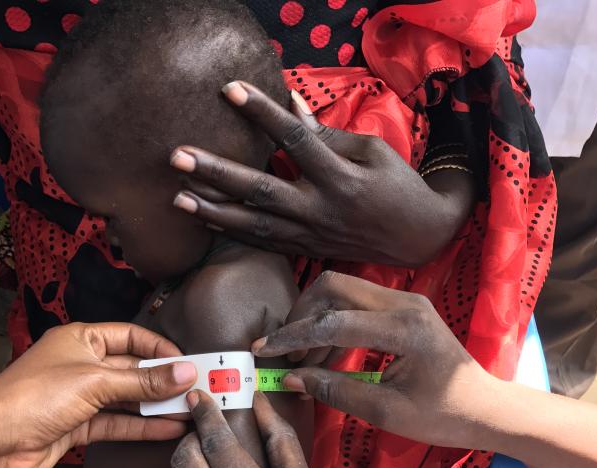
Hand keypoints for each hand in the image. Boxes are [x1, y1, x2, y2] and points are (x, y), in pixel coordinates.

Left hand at [0, 322, 195, 467]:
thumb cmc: (33, 397)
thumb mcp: (96, 382)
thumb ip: (144, 381)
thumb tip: (186, 373)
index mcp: (82, 339)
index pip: (131, 336)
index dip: (161, 347)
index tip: (189, 362)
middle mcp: (83, 365)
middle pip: (133, 369)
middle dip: (164, 380)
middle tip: (199, 389)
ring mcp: (80, 398)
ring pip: (128, 399)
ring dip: (158, 406)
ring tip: (193, 411)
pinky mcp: (79, 427)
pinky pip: (118, 424)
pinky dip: (143, 427)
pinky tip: (170, 429)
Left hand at [169, 82, 469, 266]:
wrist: (420, 236)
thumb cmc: (397, 185)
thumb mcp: (371, 151)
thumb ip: (327, 135)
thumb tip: (289, 106)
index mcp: (341, 177)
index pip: (294, 139)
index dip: (262, 112)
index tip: (229, 89)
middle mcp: (322, 209)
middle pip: (262, 190)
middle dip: (218, 173)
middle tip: (178, 156)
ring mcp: (313, 235)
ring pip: (255, 224)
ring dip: (213, 210)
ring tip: (176, 196)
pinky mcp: (308, 250)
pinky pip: (264, 242)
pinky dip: (232, 231)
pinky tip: (203, 219)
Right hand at [251, 271, 495, 448]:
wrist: (486, 408)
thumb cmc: (442, 416)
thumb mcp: (386, 412)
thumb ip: (337, 391)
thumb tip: (291, 378)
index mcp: (403, 329)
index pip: (333, 322)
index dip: (294, 337)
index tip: (265, 351)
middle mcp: (404, 303)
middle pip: (333, 287)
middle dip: (302, 316)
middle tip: (287, 353)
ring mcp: (407, 301)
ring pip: (344, 290)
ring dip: (316, 318)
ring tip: (303, 361)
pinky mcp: (406, 308)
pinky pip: (358, 302)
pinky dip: (335, 322)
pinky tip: (325, 356)